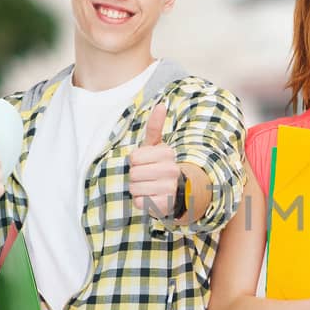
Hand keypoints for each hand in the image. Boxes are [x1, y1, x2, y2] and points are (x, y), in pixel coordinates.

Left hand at [129, 103, 178, 217]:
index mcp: (167, 153)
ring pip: (135, 188)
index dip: (134, 162)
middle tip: (146, 177)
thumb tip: (161, 104)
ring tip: (148, 188)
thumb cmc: (159, 165)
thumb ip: (155, 126)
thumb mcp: (156, 146)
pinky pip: (140, 202)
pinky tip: (150, 198)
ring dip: (137, 190)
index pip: (134, 158)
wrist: (176, 192)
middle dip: (134, 177)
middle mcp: (171, 169)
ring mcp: (170, 187)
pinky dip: (141, 202)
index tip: (145, 163)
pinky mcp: (166, 204)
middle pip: (133, 174)